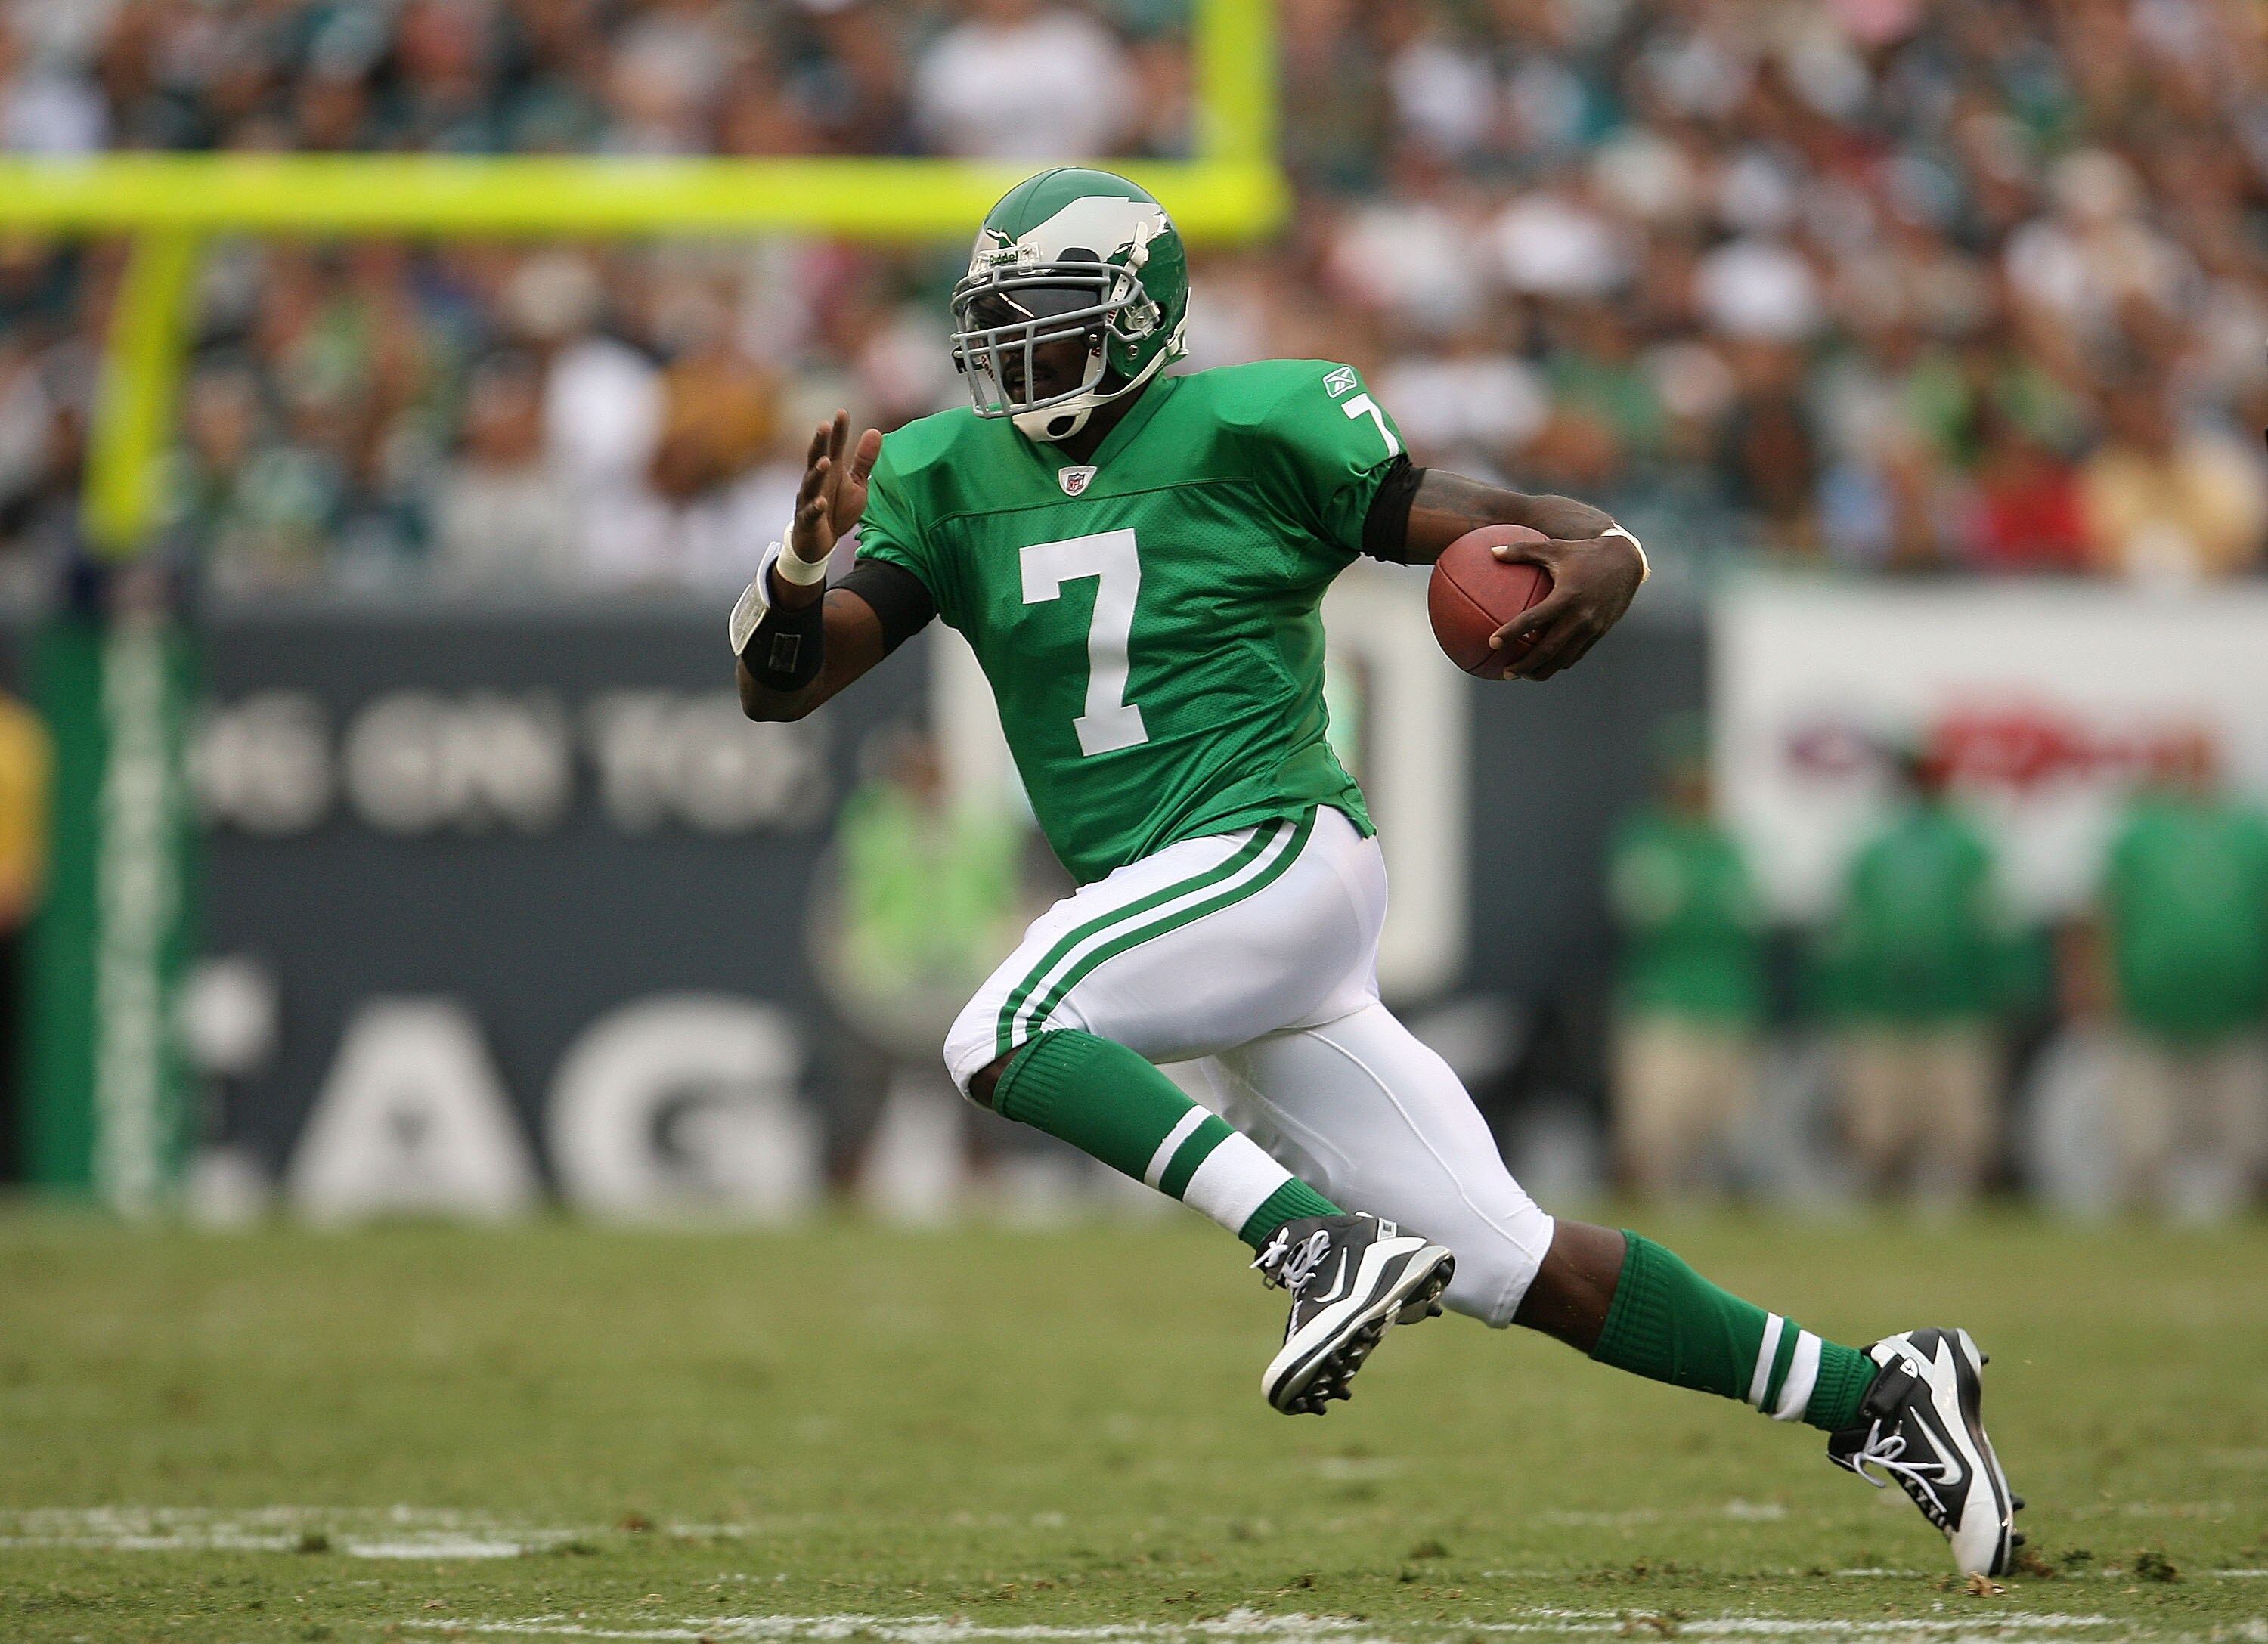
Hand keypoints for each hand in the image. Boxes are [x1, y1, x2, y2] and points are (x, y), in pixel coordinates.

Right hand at [788, 410, 882, 568]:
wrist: (820, 542)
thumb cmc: (837, 508)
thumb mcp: (856, 483)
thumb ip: (864, 460)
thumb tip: (876, 431)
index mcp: (830, 470)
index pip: (833, 446)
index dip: (838, 431)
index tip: (842, 412)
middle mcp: (817, 481)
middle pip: (816, 457)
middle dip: (819, 443)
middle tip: (824, 426)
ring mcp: (809, 499)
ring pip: (811, 483)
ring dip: (816, 472)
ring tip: (824, 461)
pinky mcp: (807, 519)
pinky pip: (810, 512)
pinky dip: (815, 507)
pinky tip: (821, 502)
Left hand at [1486, 531, 1645, 679]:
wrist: (1627, 562)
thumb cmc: (1584, 553)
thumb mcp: (1554, 548)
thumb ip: (1522, 551)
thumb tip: (1492, 552)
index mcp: (1567, 596)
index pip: (1534, 619)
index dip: (1512, 633)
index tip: (1493, 643)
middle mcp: (1581, 616)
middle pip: (1548, 650)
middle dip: (1525, 665)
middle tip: (1505, 672)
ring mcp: (1592, 628)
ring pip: (1563, 659)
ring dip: (1542, 671)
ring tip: (1522, 675)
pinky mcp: (1599, 634)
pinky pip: (1576, 655)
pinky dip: (1558, 663)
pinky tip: (1544, 664)